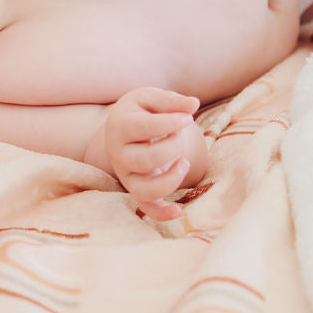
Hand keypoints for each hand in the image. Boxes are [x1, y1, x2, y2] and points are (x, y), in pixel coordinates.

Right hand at [104, 87, 207, 220]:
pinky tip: (179, 211)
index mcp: (120, 126)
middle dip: (171, 148)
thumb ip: (171, 102)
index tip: (188, 118)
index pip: (143, 128)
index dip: (170, 123)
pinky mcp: (136, 188)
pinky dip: (161, 213)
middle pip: (143, 160)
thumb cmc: (141, 110)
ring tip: (184, 163)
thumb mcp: (152, 99)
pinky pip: (146, 207)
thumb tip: (193, 104)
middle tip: (179, 136)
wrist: (124, 126)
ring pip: (143, 189)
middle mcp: (118, 153)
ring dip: (170, 179)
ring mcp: (126, 174)